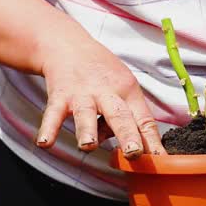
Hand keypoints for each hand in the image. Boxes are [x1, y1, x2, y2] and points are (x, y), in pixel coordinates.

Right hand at [35, 38, 165, 158]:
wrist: (69, 45)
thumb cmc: (102, 73)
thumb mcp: (122, 88)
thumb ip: (126, 119)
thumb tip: (128, 149)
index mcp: (128, 92)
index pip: (145, 120)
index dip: (152, 141)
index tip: (160, 160)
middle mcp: (107, 93)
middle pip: (120, 116)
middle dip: (128, 135)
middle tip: (134, 152)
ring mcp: (82, 94)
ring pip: (86, 114)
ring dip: (87, 130)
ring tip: (88, 145)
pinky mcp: (60, 95)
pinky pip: (53, 114)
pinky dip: (48, 128)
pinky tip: (45, 143)